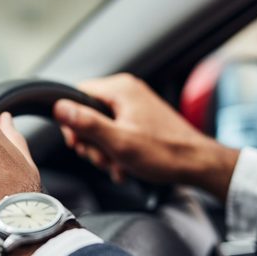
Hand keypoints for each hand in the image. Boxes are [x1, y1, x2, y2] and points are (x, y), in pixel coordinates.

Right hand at [53, 73, 237, 200]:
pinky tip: (124, 167)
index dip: (72, 122)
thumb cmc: (165, 153)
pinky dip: (116, 152)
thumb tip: (59, 108)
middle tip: (103, 158)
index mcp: (120, 89)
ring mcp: (135, 106)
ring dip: (104, 151)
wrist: (197, 164)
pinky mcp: (140, 120)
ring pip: (101, 128)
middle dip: (92, 142)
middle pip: (88, 114)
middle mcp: (127, 92)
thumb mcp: (119, 141)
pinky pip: (116, 133)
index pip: (77, 95)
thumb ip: (87, 123)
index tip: (78, 143)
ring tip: (117, 165)